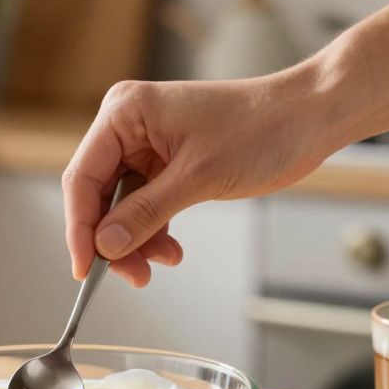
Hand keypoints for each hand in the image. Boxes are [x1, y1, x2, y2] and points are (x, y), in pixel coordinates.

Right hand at [62, 68, 337, 285]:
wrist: (308, 118)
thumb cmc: (259, 130)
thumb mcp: (197, 178)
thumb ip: (145, 213)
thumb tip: (104, 246)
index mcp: (124, 113)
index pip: (83, 178)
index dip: (80, 228)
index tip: (85, 270)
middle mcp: (128, 126)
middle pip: (98, 195)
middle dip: (112, 239)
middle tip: (131, 276)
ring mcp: (147, 145)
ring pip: (121, 206)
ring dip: (135, 240)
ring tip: (160, 264)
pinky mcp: (167, 163)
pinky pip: (145, 205)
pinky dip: (153, 231)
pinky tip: (171, 251)